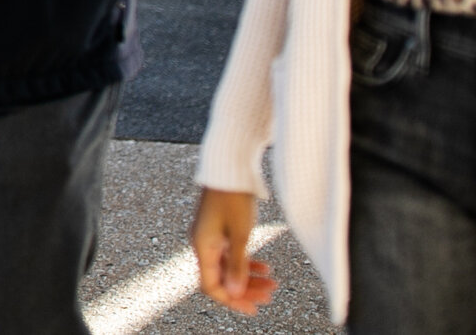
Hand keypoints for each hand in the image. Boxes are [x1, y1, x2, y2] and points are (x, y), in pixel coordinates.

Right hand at [190, 187, 277, 315]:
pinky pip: (230, 254)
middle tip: (268, 297)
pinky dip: (247, 263)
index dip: (232, 300)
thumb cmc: (232, 199)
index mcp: (202, 247)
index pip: (211, 286)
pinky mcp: (218, 230)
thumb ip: (237, 265)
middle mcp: (202, 244)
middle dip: (245, 290)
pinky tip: (265, 266)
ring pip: (228, 267)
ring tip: (272, 283)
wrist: (228, 169)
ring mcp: (210, 237)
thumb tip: (234, 292)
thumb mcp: (240, 234)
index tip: (253, 308)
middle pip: (221, 278)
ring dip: (249, 277)